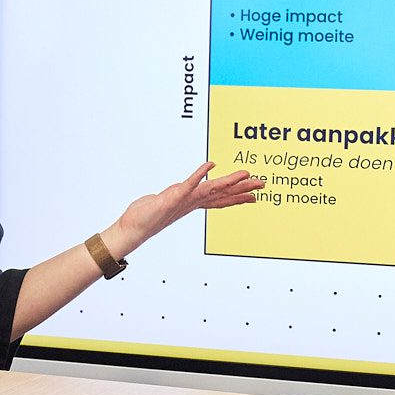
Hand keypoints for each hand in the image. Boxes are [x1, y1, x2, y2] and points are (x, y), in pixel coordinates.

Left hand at [109, 160, 262, 252]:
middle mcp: (191, 203)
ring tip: (246, 174)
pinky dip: (199, 173)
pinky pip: (188, 184)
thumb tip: (183, 190)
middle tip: (262, 183)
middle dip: (242, 189)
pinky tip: (210, 164)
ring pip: (211, 189)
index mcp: (192, 204)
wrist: (133, 229)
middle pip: (221, 194)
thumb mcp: (167, 203)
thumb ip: (178, 195)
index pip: (219, 199)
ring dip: (229, 181)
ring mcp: (183, 201)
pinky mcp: (172, 198)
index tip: (253, 195)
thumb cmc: (147, 217)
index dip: (237, 197)